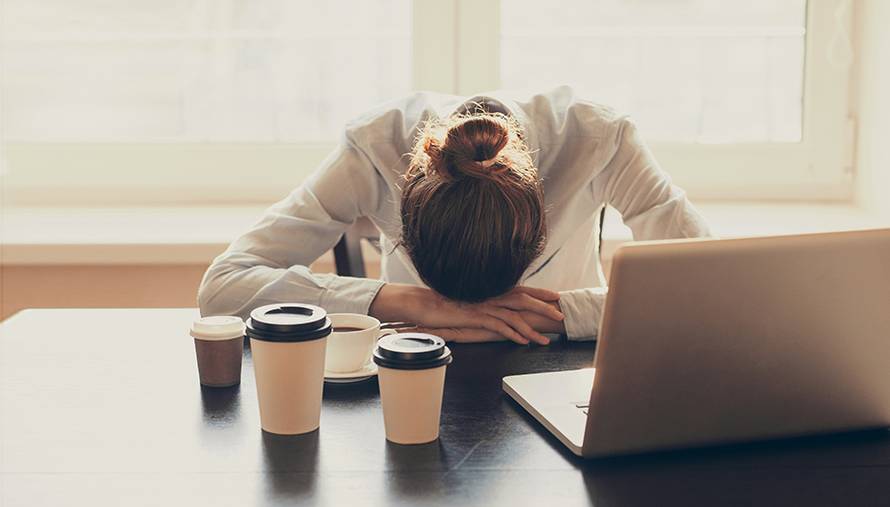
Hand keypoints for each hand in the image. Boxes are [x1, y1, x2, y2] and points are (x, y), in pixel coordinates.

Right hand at [407, 300, 565, 343]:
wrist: (423, 304)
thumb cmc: (444, 304)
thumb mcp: (468, 302)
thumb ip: (483, 304)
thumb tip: (495, 311)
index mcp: (490, 290)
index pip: (520, 289)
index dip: (539, 292)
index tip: (555, 296)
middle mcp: (489, 295)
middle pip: (523, 299)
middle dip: (544, 307)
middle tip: (560, 315)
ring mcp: (483, 305)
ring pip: (515, 315)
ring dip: (532, 328)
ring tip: (545, 339)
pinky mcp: (475, 316)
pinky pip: (499, 326)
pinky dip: (513, 334)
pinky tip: (523, 342)